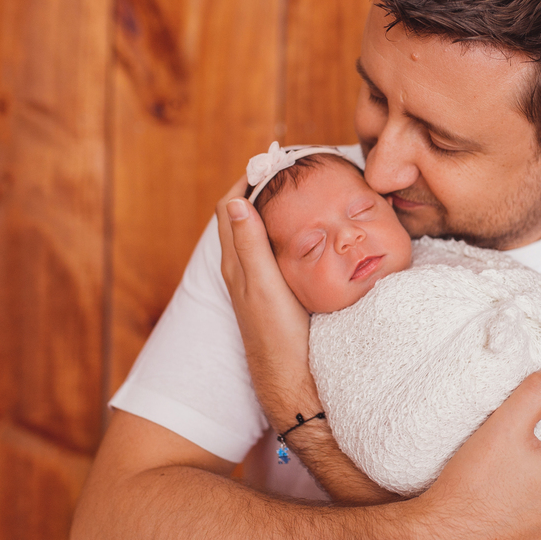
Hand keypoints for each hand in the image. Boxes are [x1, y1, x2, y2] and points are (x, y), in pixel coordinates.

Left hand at [216, 176, 322, 421]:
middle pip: (244, 216)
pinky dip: (286, 232)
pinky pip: (274, 251)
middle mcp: (241, 269)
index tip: (272, 160)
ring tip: (302, 192)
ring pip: (260, 234)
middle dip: (263, 189)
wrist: (291, 379)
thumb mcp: (264, 285)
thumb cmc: (278, 334)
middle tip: (293, 169)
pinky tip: (309, 233)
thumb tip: (236, 201)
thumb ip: (250, 245)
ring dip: (275, 210)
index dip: (248, 179)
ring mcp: (257, 282)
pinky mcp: (273, 293)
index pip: (231, 206)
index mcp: (236, 262)